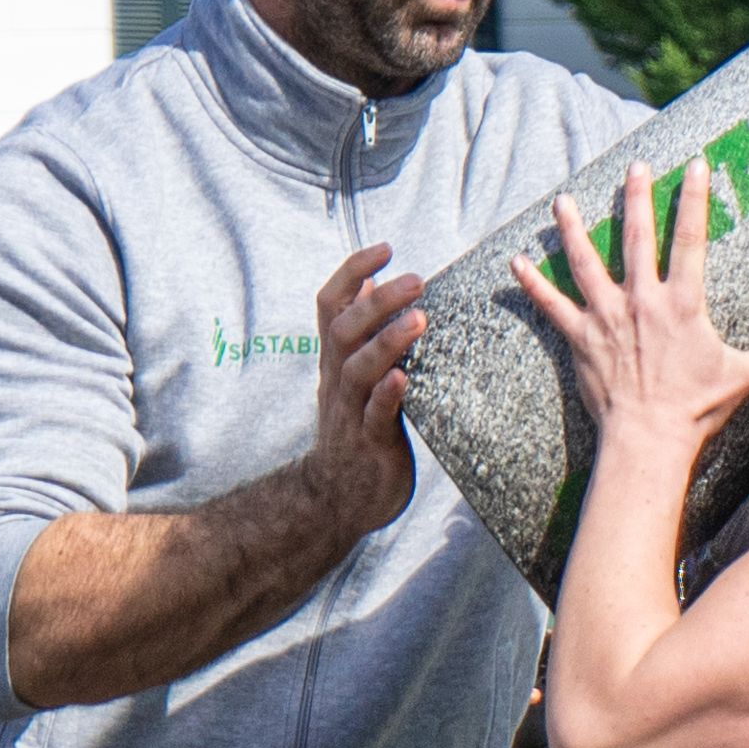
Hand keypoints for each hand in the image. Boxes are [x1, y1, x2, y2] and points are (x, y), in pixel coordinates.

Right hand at [308, 243, 428, 527]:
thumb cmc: (356, 429)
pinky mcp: (368, 444)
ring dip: (387, 342)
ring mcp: (350, 412)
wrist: (337, 499)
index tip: (384, 248)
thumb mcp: (354, 375)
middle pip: (345, 330)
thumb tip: (368, 281)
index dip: (353, 272)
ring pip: (359, 369)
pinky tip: (404, 378)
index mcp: (335, 360)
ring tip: (418, 319)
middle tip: (416, 279)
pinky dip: (387, 395)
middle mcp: (337, 380)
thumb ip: (361, 331)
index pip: (330, 305)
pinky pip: (373, 415)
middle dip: (378, 302)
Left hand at [511, 155, 748, 457]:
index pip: (689, 238)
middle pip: (634, 237)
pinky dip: (532, 282)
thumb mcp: (746, 376)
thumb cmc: (696, 409)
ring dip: (572, 229)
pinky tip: (515, 261)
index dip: (693, 198)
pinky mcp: (580, 337)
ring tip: (562, 200)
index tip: (694, 165)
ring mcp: (606, 316)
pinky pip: (551, 305)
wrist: (648, 440)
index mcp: (682, 303)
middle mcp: (641, 300)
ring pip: (586, 261)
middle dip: (634, 197)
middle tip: (633, 166)